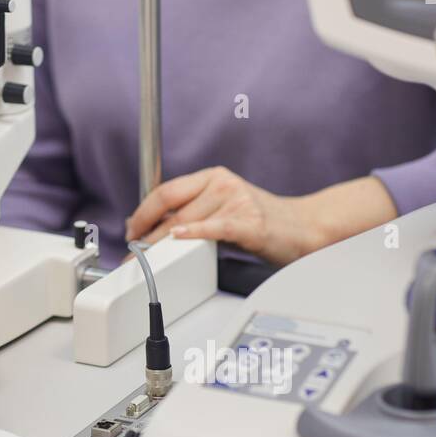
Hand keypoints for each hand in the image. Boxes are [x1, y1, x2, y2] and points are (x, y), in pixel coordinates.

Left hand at [125, 168, 396, 267]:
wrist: (304, 228)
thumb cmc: (261, 221)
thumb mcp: (222, 207)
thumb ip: (193, 211)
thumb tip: (156, 226)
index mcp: (213, 177)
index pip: (166, 191)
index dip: (143, 211)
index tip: (131, 229)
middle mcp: (223, 184)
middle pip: (172, 209)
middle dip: (147, 234)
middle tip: (133, 252)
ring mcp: (237, 201)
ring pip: (187, 222)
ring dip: (163, 245)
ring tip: (149, 259)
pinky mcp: (250, 222)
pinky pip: (215, 227)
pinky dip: (194, 232)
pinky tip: (179, 238)